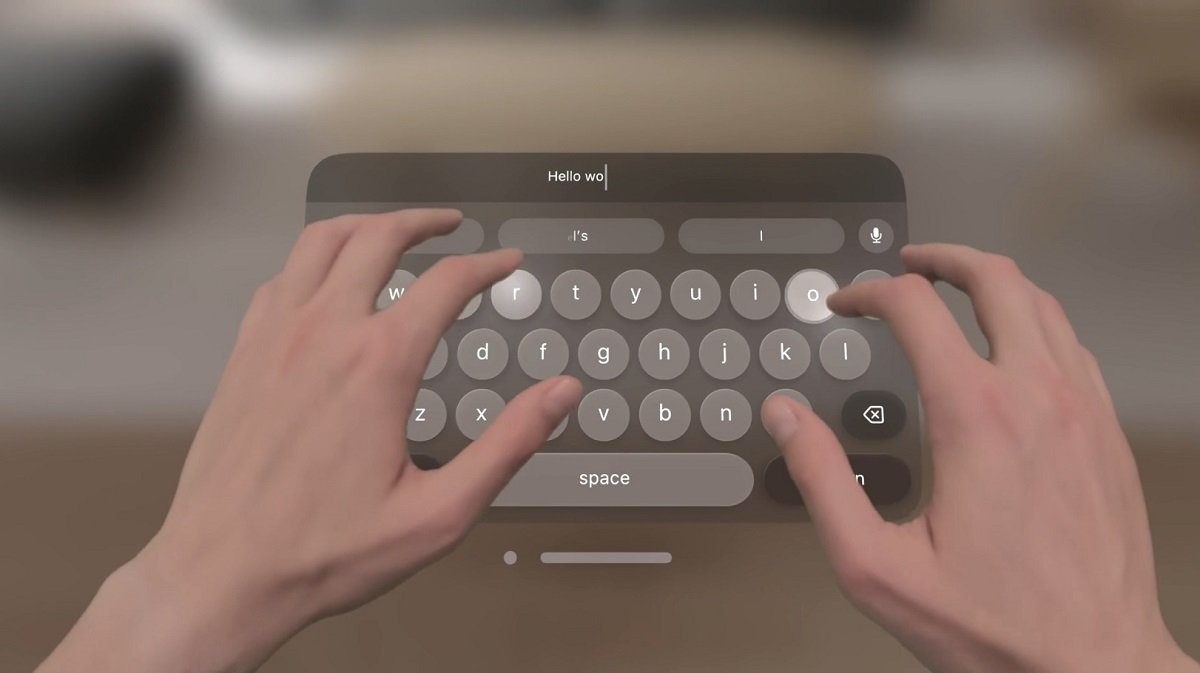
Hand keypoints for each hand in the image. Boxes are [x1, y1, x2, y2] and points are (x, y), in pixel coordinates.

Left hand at [37, 210, 581, 672]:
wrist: (223, 572)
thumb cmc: (324, 551)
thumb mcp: (440, 513)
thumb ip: (508, 445)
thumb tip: (559, 395)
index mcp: (379, 365)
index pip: (447, 283)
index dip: (488, 265)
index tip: (506, 263)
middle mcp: (324, 334)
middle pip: (379, 238)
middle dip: (423, 222)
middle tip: (450, 225)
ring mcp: (276, 337)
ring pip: (320, 242)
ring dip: (365, 224)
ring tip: (391, 229)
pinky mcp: (245, 354)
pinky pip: (281, 278)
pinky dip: (313, 260)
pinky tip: (325, 278)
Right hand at [763, 244, 1197, 672]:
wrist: (1094, 666)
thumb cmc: (993, 626)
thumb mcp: (875, 565)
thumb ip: (821, 480)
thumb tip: (785, 416)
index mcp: (975, 417)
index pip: (915, 309)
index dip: (868, 292)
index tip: (846, 304)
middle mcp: (1037, 398)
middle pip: (995, 280)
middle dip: (943, 258)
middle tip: (910, 262)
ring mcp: (1083, 411)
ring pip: (1043, 304)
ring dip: (993, 283)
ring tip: (957, 288)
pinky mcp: (1108, 434)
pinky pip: (1074, 346)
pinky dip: (1036, 322)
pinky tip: (1015, 345)